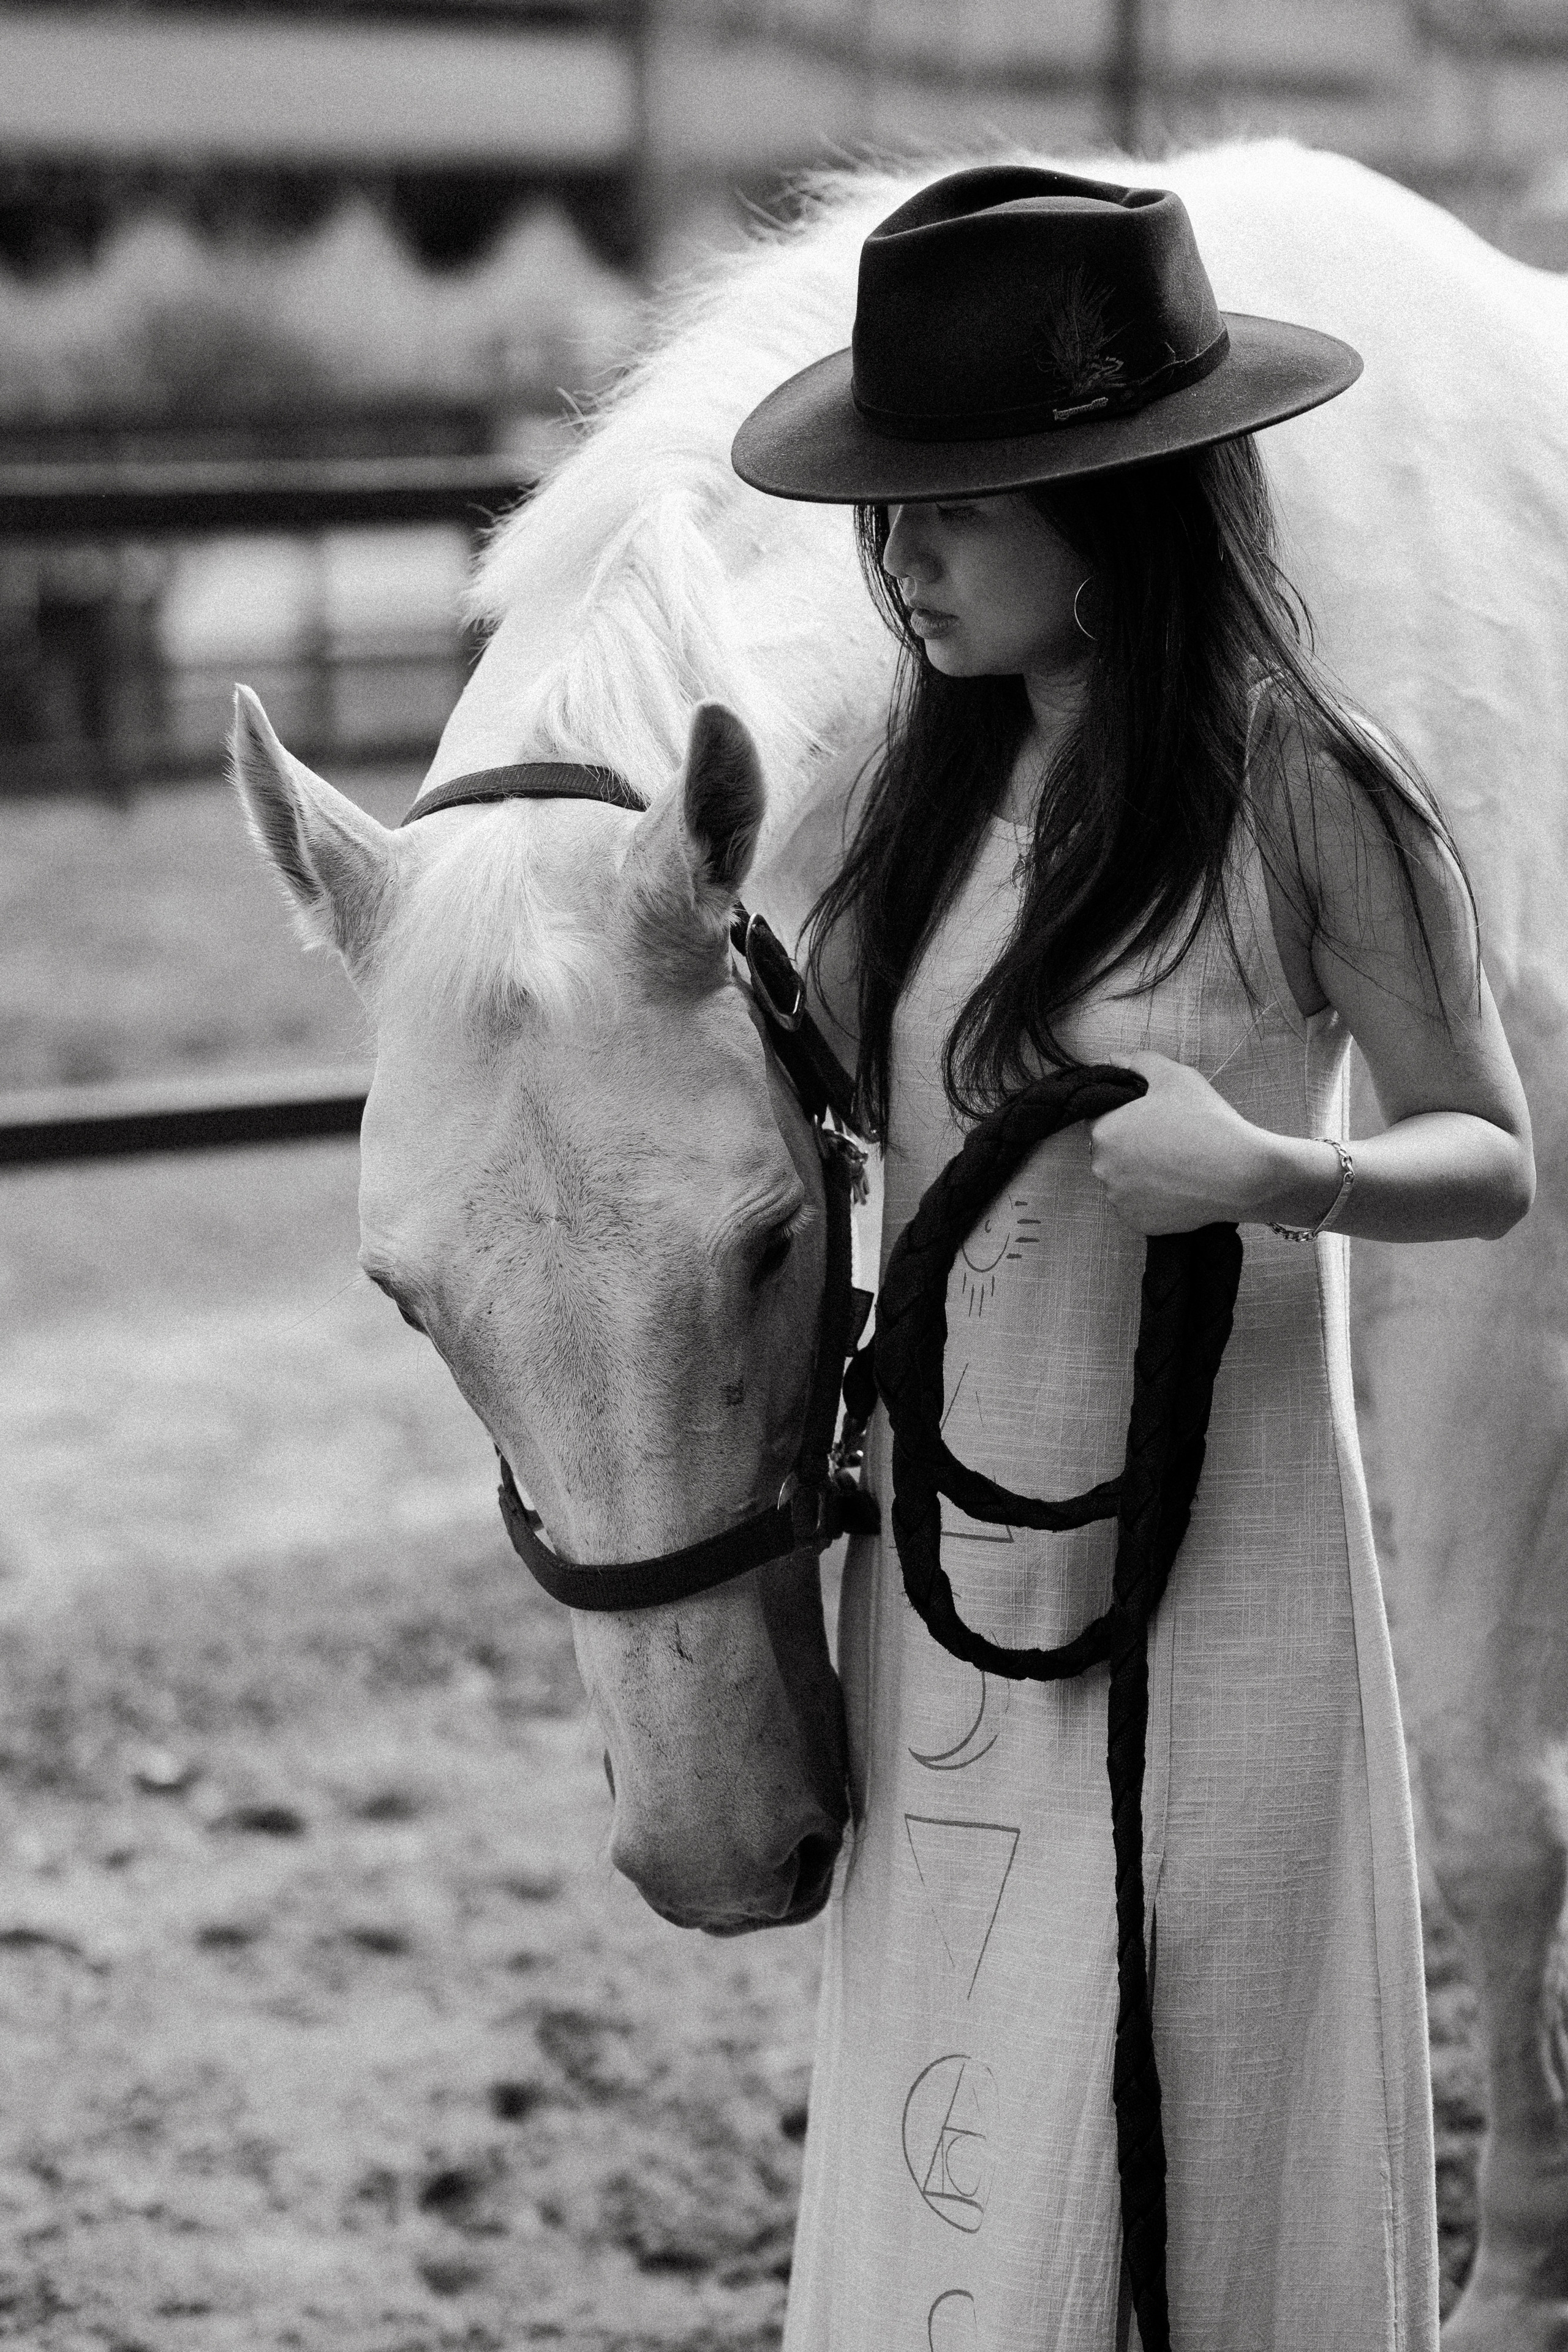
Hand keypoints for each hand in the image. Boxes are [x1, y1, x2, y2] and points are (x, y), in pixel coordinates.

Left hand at [1087, 1051, 1272, 1234]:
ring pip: (1124, 1180)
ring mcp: (1119, 1200)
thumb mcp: (1174, 1076)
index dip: (1127, 1114)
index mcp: (1103, 1131)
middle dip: (1132, 1144)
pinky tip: (1179, 1186)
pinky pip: (1139, 1206)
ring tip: (1178, 1164)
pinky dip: (1154, 1198)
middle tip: (1170, 1139)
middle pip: (1111, 1150)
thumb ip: (1138, 1062)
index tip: (1153, 1117)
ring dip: (1141, 1172)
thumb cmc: (1205, 1120)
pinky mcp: (1139, 1223)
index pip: (1101, 1118)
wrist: (1241, 1174)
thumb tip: (1113, 1059)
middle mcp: (1101, 1169)